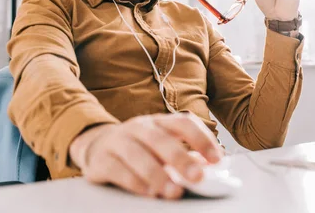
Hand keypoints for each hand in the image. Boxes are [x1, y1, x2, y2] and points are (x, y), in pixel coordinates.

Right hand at [69, 113, 223, 198]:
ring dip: (157, 175)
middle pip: (160, 139)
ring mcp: (118, 141)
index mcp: (158, 122)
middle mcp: (138, 127)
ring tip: (173, 191)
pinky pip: (117, 169)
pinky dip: (134, 182)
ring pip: (138, 155)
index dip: (202, 139)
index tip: (217, 159)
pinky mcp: (101, 160)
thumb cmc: (139, 148)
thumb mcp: (161, 146)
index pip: (183, 123)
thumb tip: (210, 168)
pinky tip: (148, 192)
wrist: (97, 146)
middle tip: (197, 177)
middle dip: (181, 158)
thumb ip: (184, 154)